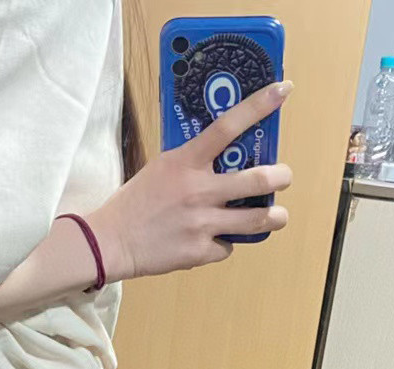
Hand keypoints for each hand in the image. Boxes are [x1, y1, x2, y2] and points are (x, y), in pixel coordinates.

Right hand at [88, 81, 293, 280]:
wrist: (110, 241)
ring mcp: (201, 223)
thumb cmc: (134, 203)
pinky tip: (211, 240)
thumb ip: (192, 162)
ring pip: (256, 220)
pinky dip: (223, 244)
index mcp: (186, 161)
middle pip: (257, 179)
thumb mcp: (161, 168)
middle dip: (280, 177)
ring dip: (273, 217)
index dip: (259, 106)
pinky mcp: (199, 251)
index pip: (228, 126)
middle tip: (283, 177)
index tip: (282, 91)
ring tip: (276, 216)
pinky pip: (227, 246)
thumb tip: (222, 157)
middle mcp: (198, 190)